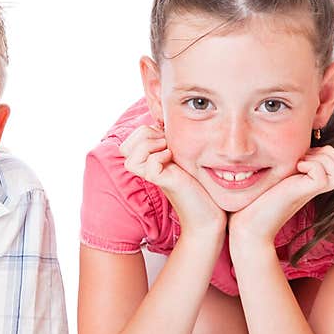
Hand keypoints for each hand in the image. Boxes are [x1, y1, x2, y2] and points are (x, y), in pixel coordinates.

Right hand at [119, 124, 225, 238]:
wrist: (209, 213)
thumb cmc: (200, 185)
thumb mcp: (182, 156)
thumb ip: (169, 142)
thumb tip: (163, 120)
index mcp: (148, 161)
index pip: (128, 142)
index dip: (143, 132)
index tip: (164, 137)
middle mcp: (146, 169)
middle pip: (124, 147)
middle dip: (144, 136)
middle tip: (165, 142)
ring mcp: (153, 177)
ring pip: (129, 158)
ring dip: (149, 146)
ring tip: (167, 150)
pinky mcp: (162, 183)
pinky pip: (149, 165)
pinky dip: (159, 157)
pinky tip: (172, 159)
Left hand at [228, 145, 333, 248]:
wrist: (250, 223)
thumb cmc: (258, 199)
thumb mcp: (280, 174)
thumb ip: (291, 163)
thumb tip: (293, 144)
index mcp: (313, 182)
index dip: (328, 153)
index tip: (304, 155)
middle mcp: (316, 188)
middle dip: (329, 154)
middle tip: (304, 158)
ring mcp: (311, 191)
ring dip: (322, 159)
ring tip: (300, 163)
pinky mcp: (303, 193)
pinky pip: (321, 175)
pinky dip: (312, 166)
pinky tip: (296, 168)